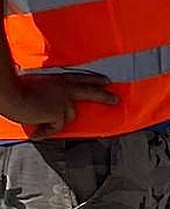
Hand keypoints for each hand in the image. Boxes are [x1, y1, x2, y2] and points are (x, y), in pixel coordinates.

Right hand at [2, 74, 117, 137]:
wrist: (13, 95)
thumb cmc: (19, 88)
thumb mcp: (39, 83)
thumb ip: (50, 90)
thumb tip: (50, 102)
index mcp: (61, 79)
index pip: (83, 78)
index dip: (95, 80)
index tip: (106, 82)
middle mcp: (67, 88)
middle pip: (92, 92)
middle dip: (105, 97)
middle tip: (116, 100)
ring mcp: (65, 101)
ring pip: (69, 116)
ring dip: (56, 121)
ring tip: (40, 121)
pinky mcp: (60, 113)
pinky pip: (56, 127)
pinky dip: (46, 131)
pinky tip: (37, 131)